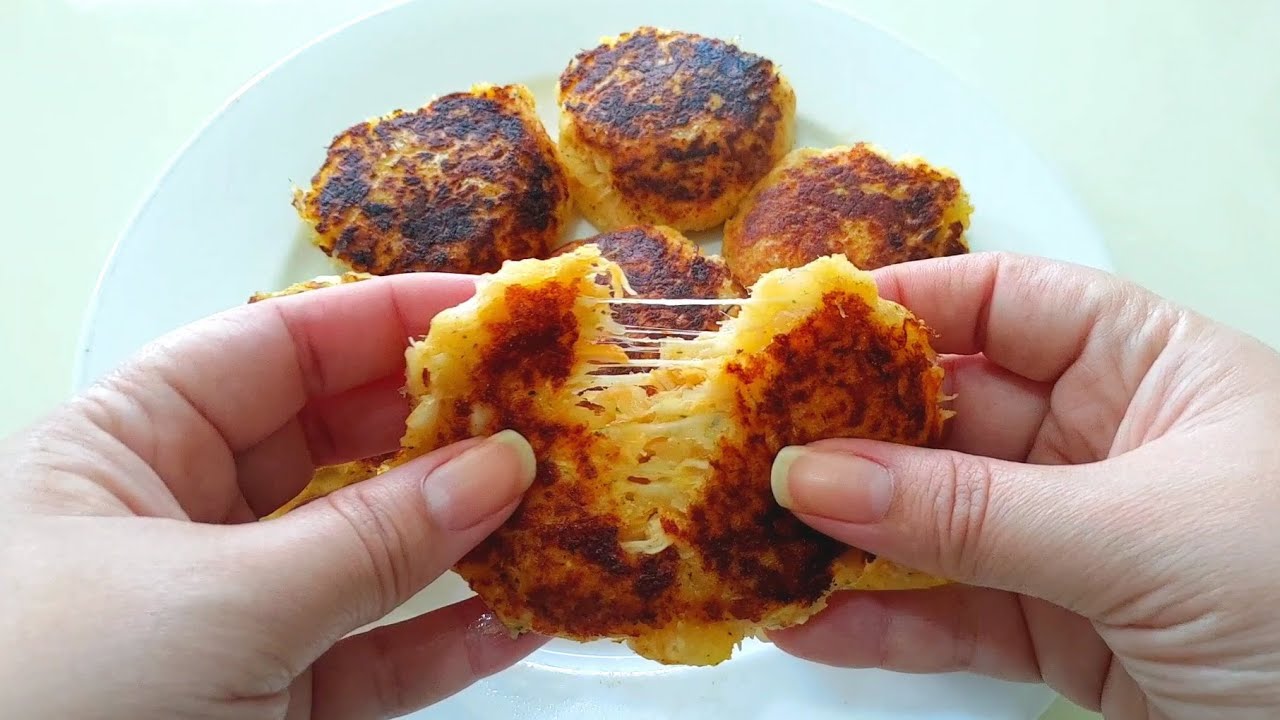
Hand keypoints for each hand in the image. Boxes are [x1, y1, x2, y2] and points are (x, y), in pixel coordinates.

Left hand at [0, 274, 543, 719]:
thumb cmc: (50, 701)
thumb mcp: (215, 603)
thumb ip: (370, 538)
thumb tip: (500, 466)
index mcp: (127, 448)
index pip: (276, 348)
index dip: (387, 319)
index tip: (493, 309)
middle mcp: (181, 519)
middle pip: (338, 443)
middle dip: (443, 428)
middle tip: (548, 410)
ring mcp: (233, 616)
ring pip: (370, 553)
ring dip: (465, 537)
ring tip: (558, 507)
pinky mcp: (270, 704)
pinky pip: (377, 656)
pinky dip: (450, 640)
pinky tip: (521, 617)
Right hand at [768, 252, 1279, 717]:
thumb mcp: (1142, 537)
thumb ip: (969, 511)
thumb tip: (816, 475)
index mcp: (1154, 370)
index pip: (1007, 305)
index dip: (905, 306)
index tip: (800, 324)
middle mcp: (1109, 444)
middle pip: (950, 418)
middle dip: (848, 435)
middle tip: (747, 445)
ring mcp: (1078, 543)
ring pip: (935, 523)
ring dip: (844, 537)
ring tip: (749, 536)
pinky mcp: (1063, 635)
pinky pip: (952, 614)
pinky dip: (878, 622)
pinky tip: (805, 620)